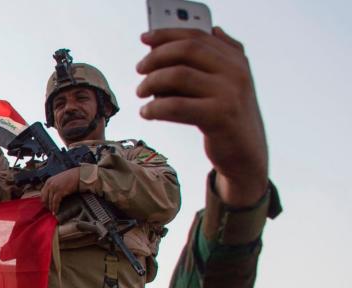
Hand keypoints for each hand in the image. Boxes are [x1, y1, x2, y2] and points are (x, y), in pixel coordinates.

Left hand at [40, 168, 80, 212]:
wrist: (79, 175)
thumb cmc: (71, 177)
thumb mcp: (59, 181)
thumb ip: (54, 186)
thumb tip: (52, 195)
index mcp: (49, 181)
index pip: (42, 193)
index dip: (44, 200)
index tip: (46, 205)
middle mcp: (50, 184)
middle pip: (44, 198)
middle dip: (46, 205)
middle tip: (49, 210)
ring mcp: (54, 187)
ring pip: (49, 201)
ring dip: (51, 208)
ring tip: (53, 212)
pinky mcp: (59, 191)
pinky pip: (55, 202)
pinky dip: (55, 208)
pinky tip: (56, 211)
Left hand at [137, 27, 267, 205]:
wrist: (246, 155)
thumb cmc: (226, 118)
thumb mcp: (225, 84)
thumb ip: (210, 60)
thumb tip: (184, 36)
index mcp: (236, 59)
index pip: (198, 35)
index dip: (167, 34)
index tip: (145, 38)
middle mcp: (236, 71)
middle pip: (187, 50)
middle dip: (156, 57)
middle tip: (140, 69)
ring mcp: (230, 93)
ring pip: (179, 75)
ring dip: (152, 82)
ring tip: (141, 92)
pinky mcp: (220, 117)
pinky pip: (177, 106)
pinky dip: (155, 107)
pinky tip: (146, 112)